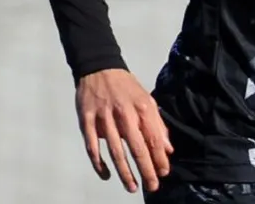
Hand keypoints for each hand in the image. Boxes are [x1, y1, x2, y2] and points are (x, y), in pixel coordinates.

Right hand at [76, 68, 173, 193]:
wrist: (99, 67)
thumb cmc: (126, 87)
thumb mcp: (146, 100)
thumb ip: (157, 125)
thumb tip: (167, 150)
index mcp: (142, 107)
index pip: (153, 137)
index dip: (159, 158)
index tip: (164, 173)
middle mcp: (124, 112)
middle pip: (136, 146)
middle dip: (145, 169)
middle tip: (151, 187)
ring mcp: (104, 117)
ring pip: (115, 150)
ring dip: (124, 171)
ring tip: (132, 187)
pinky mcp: (86, 120)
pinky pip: (92, 146)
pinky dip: (99, 163)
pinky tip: (106, 175)